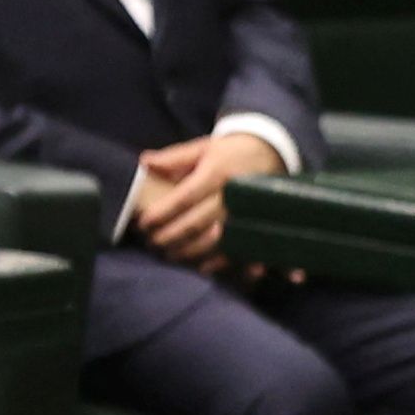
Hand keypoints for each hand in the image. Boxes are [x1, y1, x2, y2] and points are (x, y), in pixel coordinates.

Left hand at [125, 128, 287, 269]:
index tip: (144, 223)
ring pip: (213, 240)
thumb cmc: (230, 152)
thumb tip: (144, 162)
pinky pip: (238, 249)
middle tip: (151, 243)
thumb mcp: (202, 148)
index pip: (183, 198)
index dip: (162, 213)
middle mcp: (230, 196)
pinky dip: (220, 261)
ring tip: (170, 254)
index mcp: (215, 173)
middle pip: (196, 223)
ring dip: (189, 251)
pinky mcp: (255, 226)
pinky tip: (203, 267)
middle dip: (170, 236)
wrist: (271, 154)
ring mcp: (245, 214)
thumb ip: (173, 158)